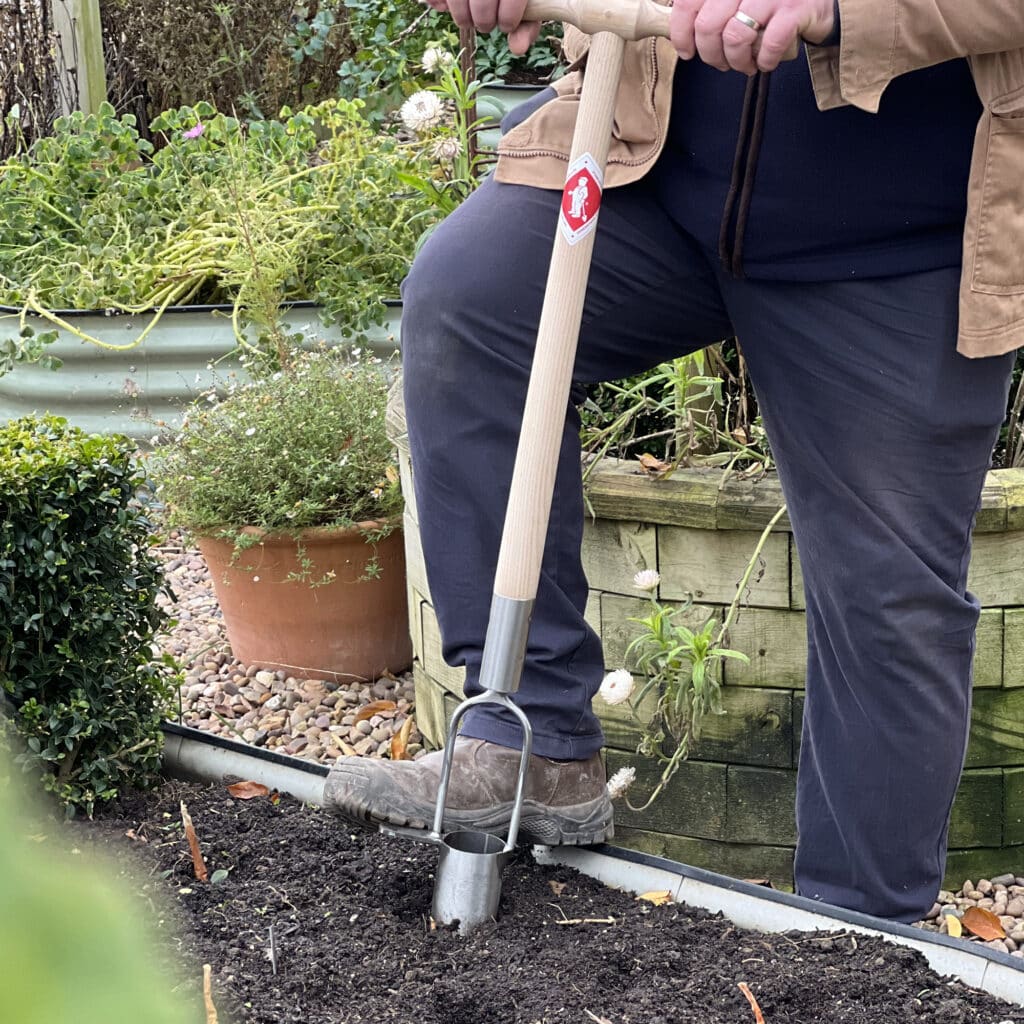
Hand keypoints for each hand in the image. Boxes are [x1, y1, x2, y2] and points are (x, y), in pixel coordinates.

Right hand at [421, 0, 540, 54]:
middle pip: (482, 0)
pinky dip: (437, 2)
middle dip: (484, 20)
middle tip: (486, 24)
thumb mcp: (526, 1)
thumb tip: (517, 49)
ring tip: (469, 19)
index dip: (509, 19)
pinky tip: (445, 6)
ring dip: (463, 17)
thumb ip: (527, 24)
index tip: (507, 25)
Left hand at [670, 0, 834, 73]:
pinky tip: (766, 62)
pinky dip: (765, 61)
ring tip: (744, 65)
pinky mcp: (795, 8)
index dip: (681, 32)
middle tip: (720, 62)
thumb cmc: (772, 2)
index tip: (687, 51)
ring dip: (736, 61)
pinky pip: (769, 44)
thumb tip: (683, 35)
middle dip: (710, 54)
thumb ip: (713, 8)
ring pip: (734, 37)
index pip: (689, 2)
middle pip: (708, 24)